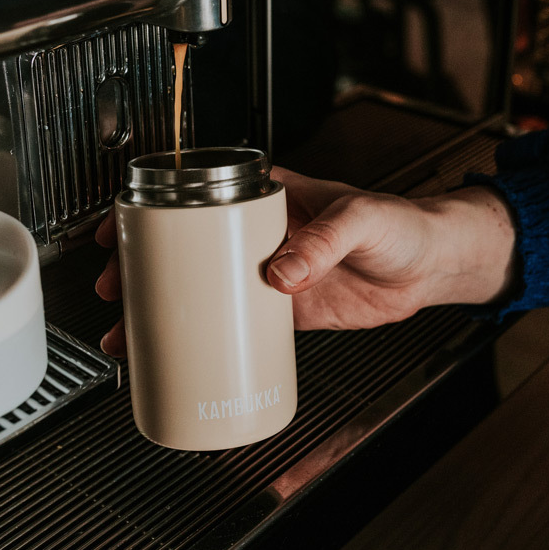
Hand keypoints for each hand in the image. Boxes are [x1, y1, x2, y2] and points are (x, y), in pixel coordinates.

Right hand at [92, 168, 517, 347]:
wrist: (432, 266)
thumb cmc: (402, 223)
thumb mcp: (363, 219)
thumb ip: (324, 239)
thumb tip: (282, 271)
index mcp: (272, 198)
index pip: (199, 195)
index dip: (154, 210)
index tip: (124, 225)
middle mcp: (261, 235)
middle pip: (187, 247)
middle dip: (144, 268)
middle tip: (116, 290)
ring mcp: (270, 274)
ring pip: (204, 290)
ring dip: (166, 310)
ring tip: (130, 333)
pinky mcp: (287, 311)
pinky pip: (237, 325)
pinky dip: (207, 340)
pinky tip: (184, 354)